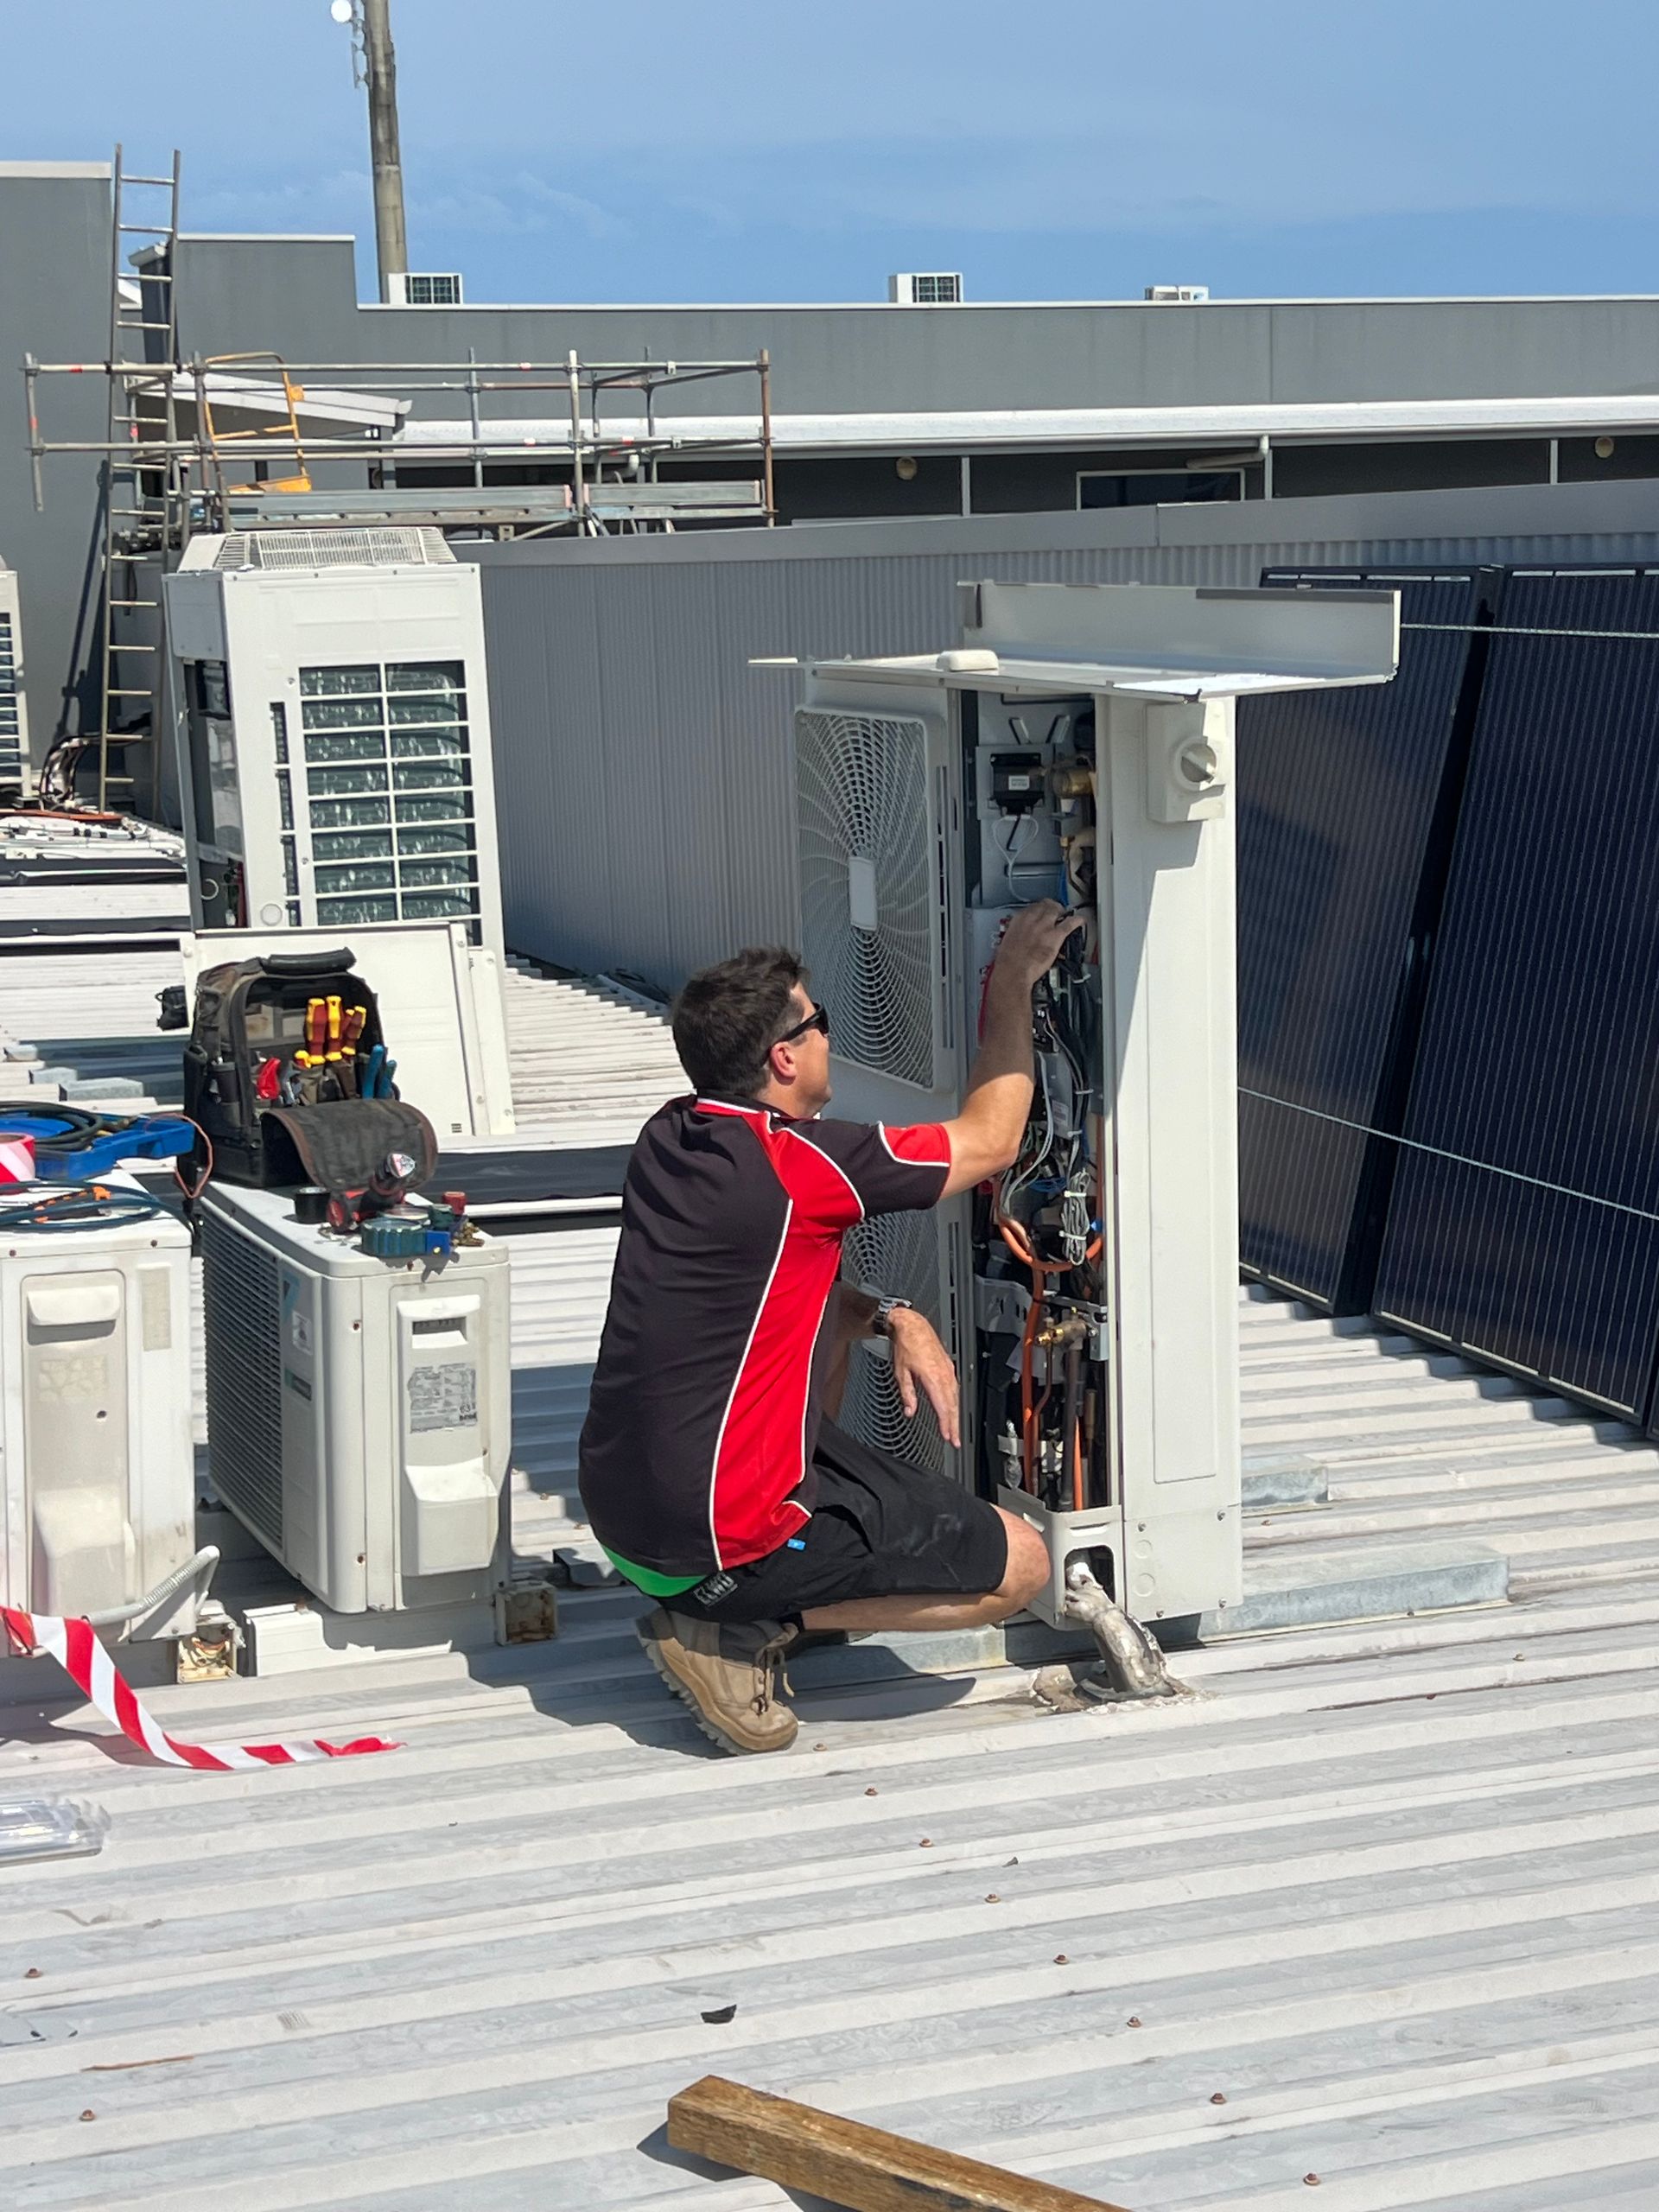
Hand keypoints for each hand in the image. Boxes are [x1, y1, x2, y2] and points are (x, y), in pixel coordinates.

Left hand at [885, 1307, 961, 1447]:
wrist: (912, 1325)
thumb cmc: (906, 1344)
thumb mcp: (900, 1372)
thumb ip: (907, 1394)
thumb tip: (910, 1411)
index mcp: (932, 1376)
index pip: (942, 1406)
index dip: (945, 1423)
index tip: (947, 1436)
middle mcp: (944, 1373)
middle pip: (952, 1404)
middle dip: (954, 1424)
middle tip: (955, 1440)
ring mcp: (948, 1369)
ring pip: (955, 1396)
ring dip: (955, 1414)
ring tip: (954, 1428)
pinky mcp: (948, 1365)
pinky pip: (955, 1386)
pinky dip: (955, 1400)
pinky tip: (953, 1407)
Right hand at [992, 900, 1082, 989]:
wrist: (1013, 971)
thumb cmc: (1008, 961)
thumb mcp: (1007, 942)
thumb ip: (1016, 935)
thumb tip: (1019, 937)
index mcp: (1018, 920)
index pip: (1031, 907)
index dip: (1038, 909)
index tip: (1040, 911)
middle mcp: (1032, 920)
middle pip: (1045, 906)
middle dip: (1051, 907)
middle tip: (1055, 909)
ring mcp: (1045, 927)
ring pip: (1057, 911)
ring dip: (1062, 911)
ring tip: (1066, 914)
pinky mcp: (1055, 936)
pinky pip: (1069, 924)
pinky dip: (1077, 921)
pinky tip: (1080, 921)